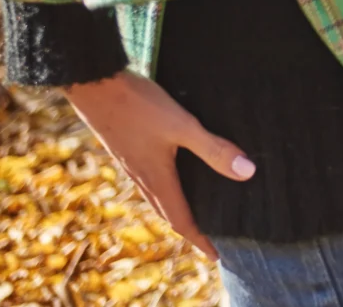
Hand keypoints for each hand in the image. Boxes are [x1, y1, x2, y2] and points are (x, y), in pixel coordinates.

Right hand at [66, 71, 253, 259]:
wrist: (95, 85)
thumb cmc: (139, 105)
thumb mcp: (182, 125)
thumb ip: (213, 149)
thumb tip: (247, 173)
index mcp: (157, 179)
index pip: (183, 221)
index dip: (201, 241)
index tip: (218, 257)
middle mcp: (143, 178)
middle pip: (169, 214)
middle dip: (191, 231)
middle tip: (210, 241)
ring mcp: (133, 164)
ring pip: (158, 198)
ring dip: (177, 210)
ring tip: (197, 213)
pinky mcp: (128, 150)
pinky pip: (150, 181)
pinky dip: (166, 190)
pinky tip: (174, 175)